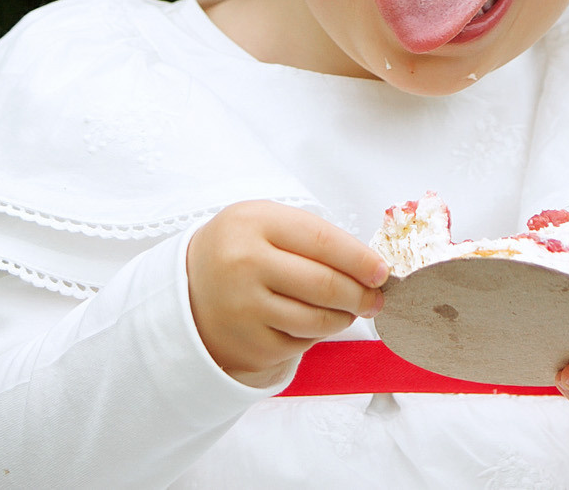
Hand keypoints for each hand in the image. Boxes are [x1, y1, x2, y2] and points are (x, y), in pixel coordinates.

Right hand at [186, 200, 387, 385]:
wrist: (186, 291)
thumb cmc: (240, 250)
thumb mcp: (265, 223)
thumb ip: (313, 237)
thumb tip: (369, 267)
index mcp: (253, 223)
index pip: (322, 241)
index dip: (359, 258)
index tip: (381, 271)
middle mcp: (244, 264)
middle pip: (325, 284)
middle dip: (361, 294)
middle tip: (376, 299)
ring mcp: (244, 308)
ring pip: (318, 319)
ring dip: (345, 317)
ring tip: (350, 310)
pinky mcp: (249, 344)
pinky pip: (301, 343)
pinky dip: (317, 334)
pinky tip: (314, 322)